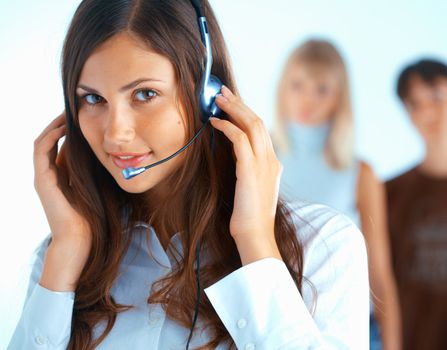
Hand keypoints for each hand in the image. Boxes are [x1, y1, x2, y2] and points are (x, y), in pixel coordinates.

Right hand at [33, 111, 91, 246]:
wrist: (80, 238)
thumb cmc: (91, 215)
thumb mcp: (94, 185)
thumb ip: (93, 169)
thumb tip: (105, 149)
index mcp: (60, 174)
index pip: (60, 144)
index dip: (69, 128)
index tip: (83, 115)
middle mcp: (49, 173)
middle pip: (49, 139)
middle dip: (60, 122)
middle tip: (73, 108)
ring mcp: (42, 176)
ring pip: (42, 142)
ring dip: (53, 125)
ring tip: (66, 112)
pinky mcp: (41, 181)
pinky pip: (41, 152)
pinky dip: (50, 137)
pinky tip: (62, 128)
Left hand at [210, 86, 282, 264]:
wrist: (255, 235)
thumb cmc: (249, 217)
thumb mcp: (251, 189)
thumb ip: (248, 171)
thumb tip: (235, 157)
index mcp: (273, 164)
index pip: (260, 131)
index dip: (245, 113)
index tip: (231, 103)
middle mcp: (271, 159)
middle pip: (257, 121)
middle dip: (239, 103)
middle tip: (223, 91)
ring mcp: (264, 163)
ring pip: (252, 124)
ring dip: (234, 108)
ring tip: (218, 98)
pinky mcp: (251, 169)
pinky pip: (239, 139)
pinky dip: (227, 126)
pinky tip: (214, 122)